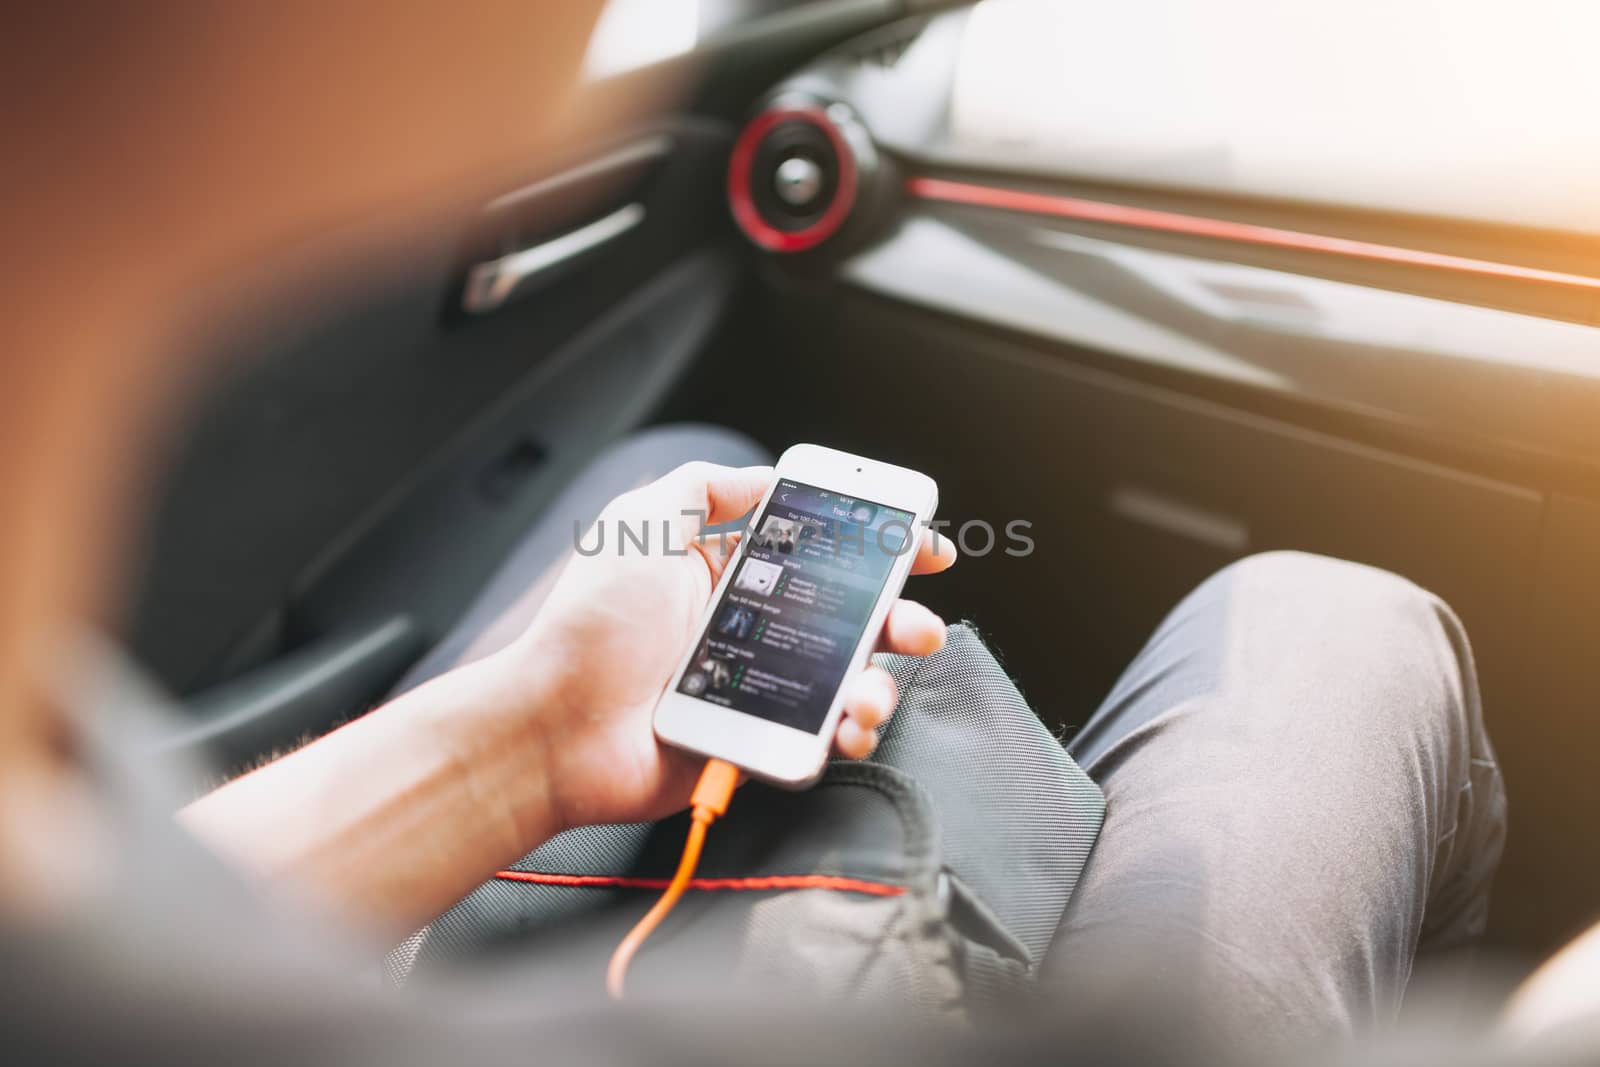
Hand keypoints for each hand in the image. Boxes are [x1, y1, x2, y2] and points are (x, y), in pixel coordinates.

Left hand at [496, 461, 955, 832]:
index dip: (875, 546)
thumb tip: (765, 475)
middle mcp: (753, 629)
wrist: (557, 727)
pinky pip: (824, 736)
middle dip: (901, 616)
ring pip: (850, 680)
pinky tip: (850, 722)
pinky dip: (853, 730)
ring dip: (883, 680)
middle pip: (852, 618)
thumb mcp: (640, 524)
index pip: (820, 552)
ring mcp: (760, 690)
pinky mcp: (759, 741)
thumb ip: (701, 488)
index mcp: (729, 574)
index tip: (918, 544)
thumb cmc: (592, 626)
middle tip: (918, 623)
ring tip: (874, 685)